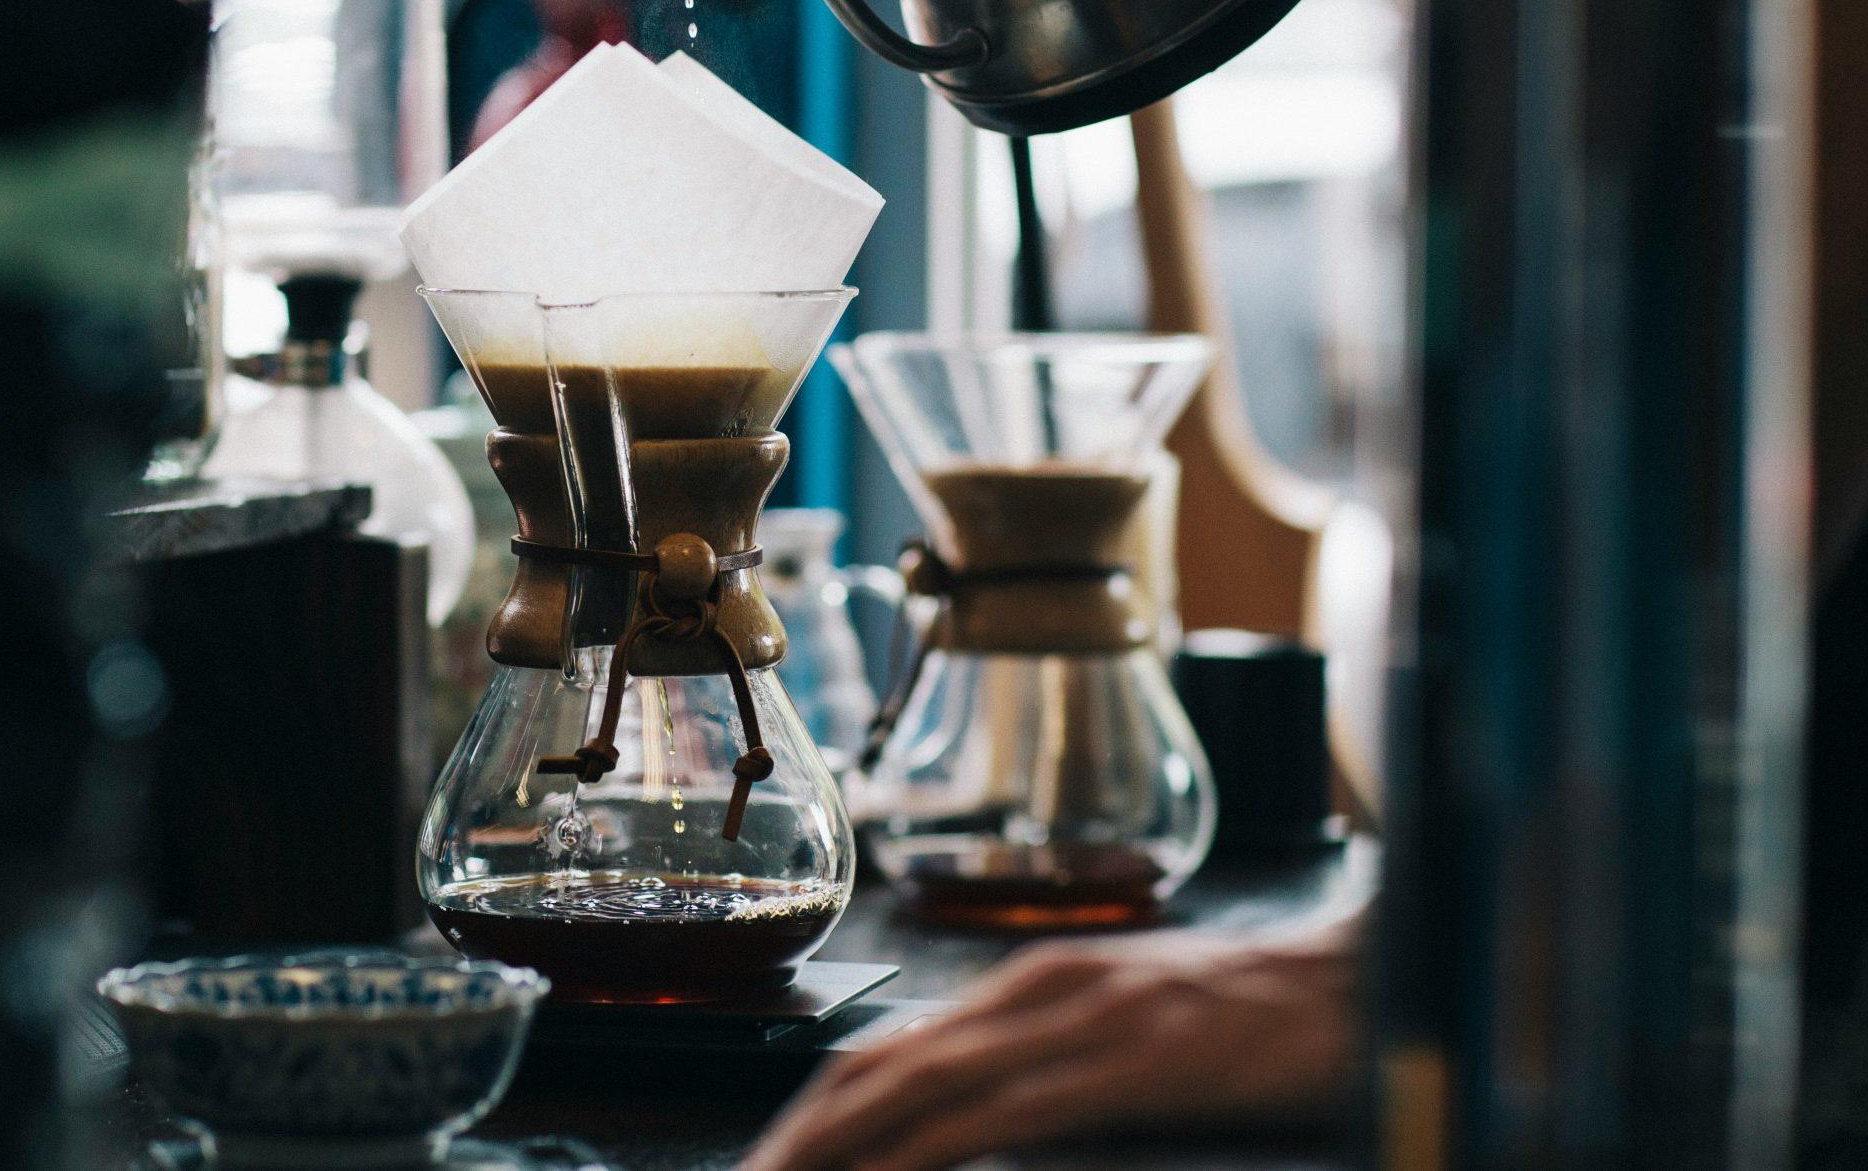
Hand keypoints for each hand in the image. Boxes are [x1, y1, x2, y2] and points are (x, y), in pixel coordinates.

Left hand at [741, 915, 1358, 1170]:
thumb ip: (1043, 1063)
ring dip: (836, 1146)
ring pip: (918, 1089)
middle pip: (876, 1068)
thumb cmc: (1250, 1018)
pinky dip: (926, 1149)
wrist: (1362, 976)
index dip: (813, 1110)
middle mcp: (1033, 990)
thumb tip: (965, 1115)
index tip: (767, 1161)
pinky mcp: (1126, 1062)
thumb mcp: (1122, 1030)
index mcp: (1027, 985)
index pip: (885, 1050)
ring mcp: (1076, 1022)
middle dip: (798, 1136)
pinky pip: (1001, 1114)